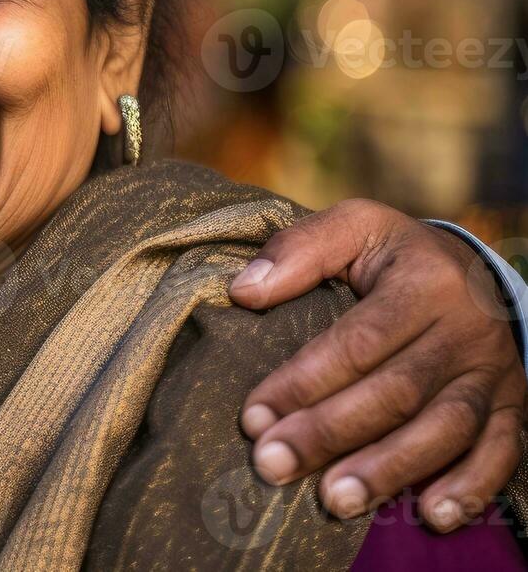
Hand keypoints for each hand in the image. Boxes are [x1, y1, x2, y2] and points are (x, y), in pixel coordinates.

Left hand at [228, 199, 523, 530]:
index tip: (253, 417)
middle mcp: (465, 330)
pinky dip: (470, 487)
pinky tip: (431, 515)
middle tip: (273, 464)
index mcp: (424, 282)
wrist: (478, 272)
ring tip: (335, 501)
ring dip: (390, 470)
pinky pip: (501, 452)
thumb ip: (298, 250)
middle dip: (330, 433)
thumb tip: (242, 291)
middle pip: (396, 391)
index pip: (358, 341)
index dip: (304, 381)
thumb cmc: (397, 255)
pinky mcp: (510, 406)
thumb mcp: (353, 227)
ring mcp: (492, 373)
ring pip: (446, 428)